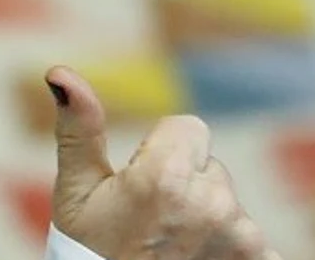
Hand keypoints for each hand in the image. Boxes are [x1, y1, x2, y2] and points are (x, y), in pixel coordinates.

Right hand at [46, 66, 279, 259]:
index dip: (161, 153)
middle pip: (209, 167)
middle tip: (153, 225)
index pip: (189, 128)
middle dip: (186, 187)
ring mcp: (244, 239)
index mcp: (167, 176)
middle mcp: (213, 204)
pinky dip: (233, 252)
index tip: (142, 188)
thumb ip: (78, 128)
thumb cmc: (90, 251)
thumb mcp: (76, 191)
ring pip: (228, 203)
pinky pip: (256, 242)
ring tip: (173, 249)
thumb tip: (58, 73)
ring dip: (208, 220)